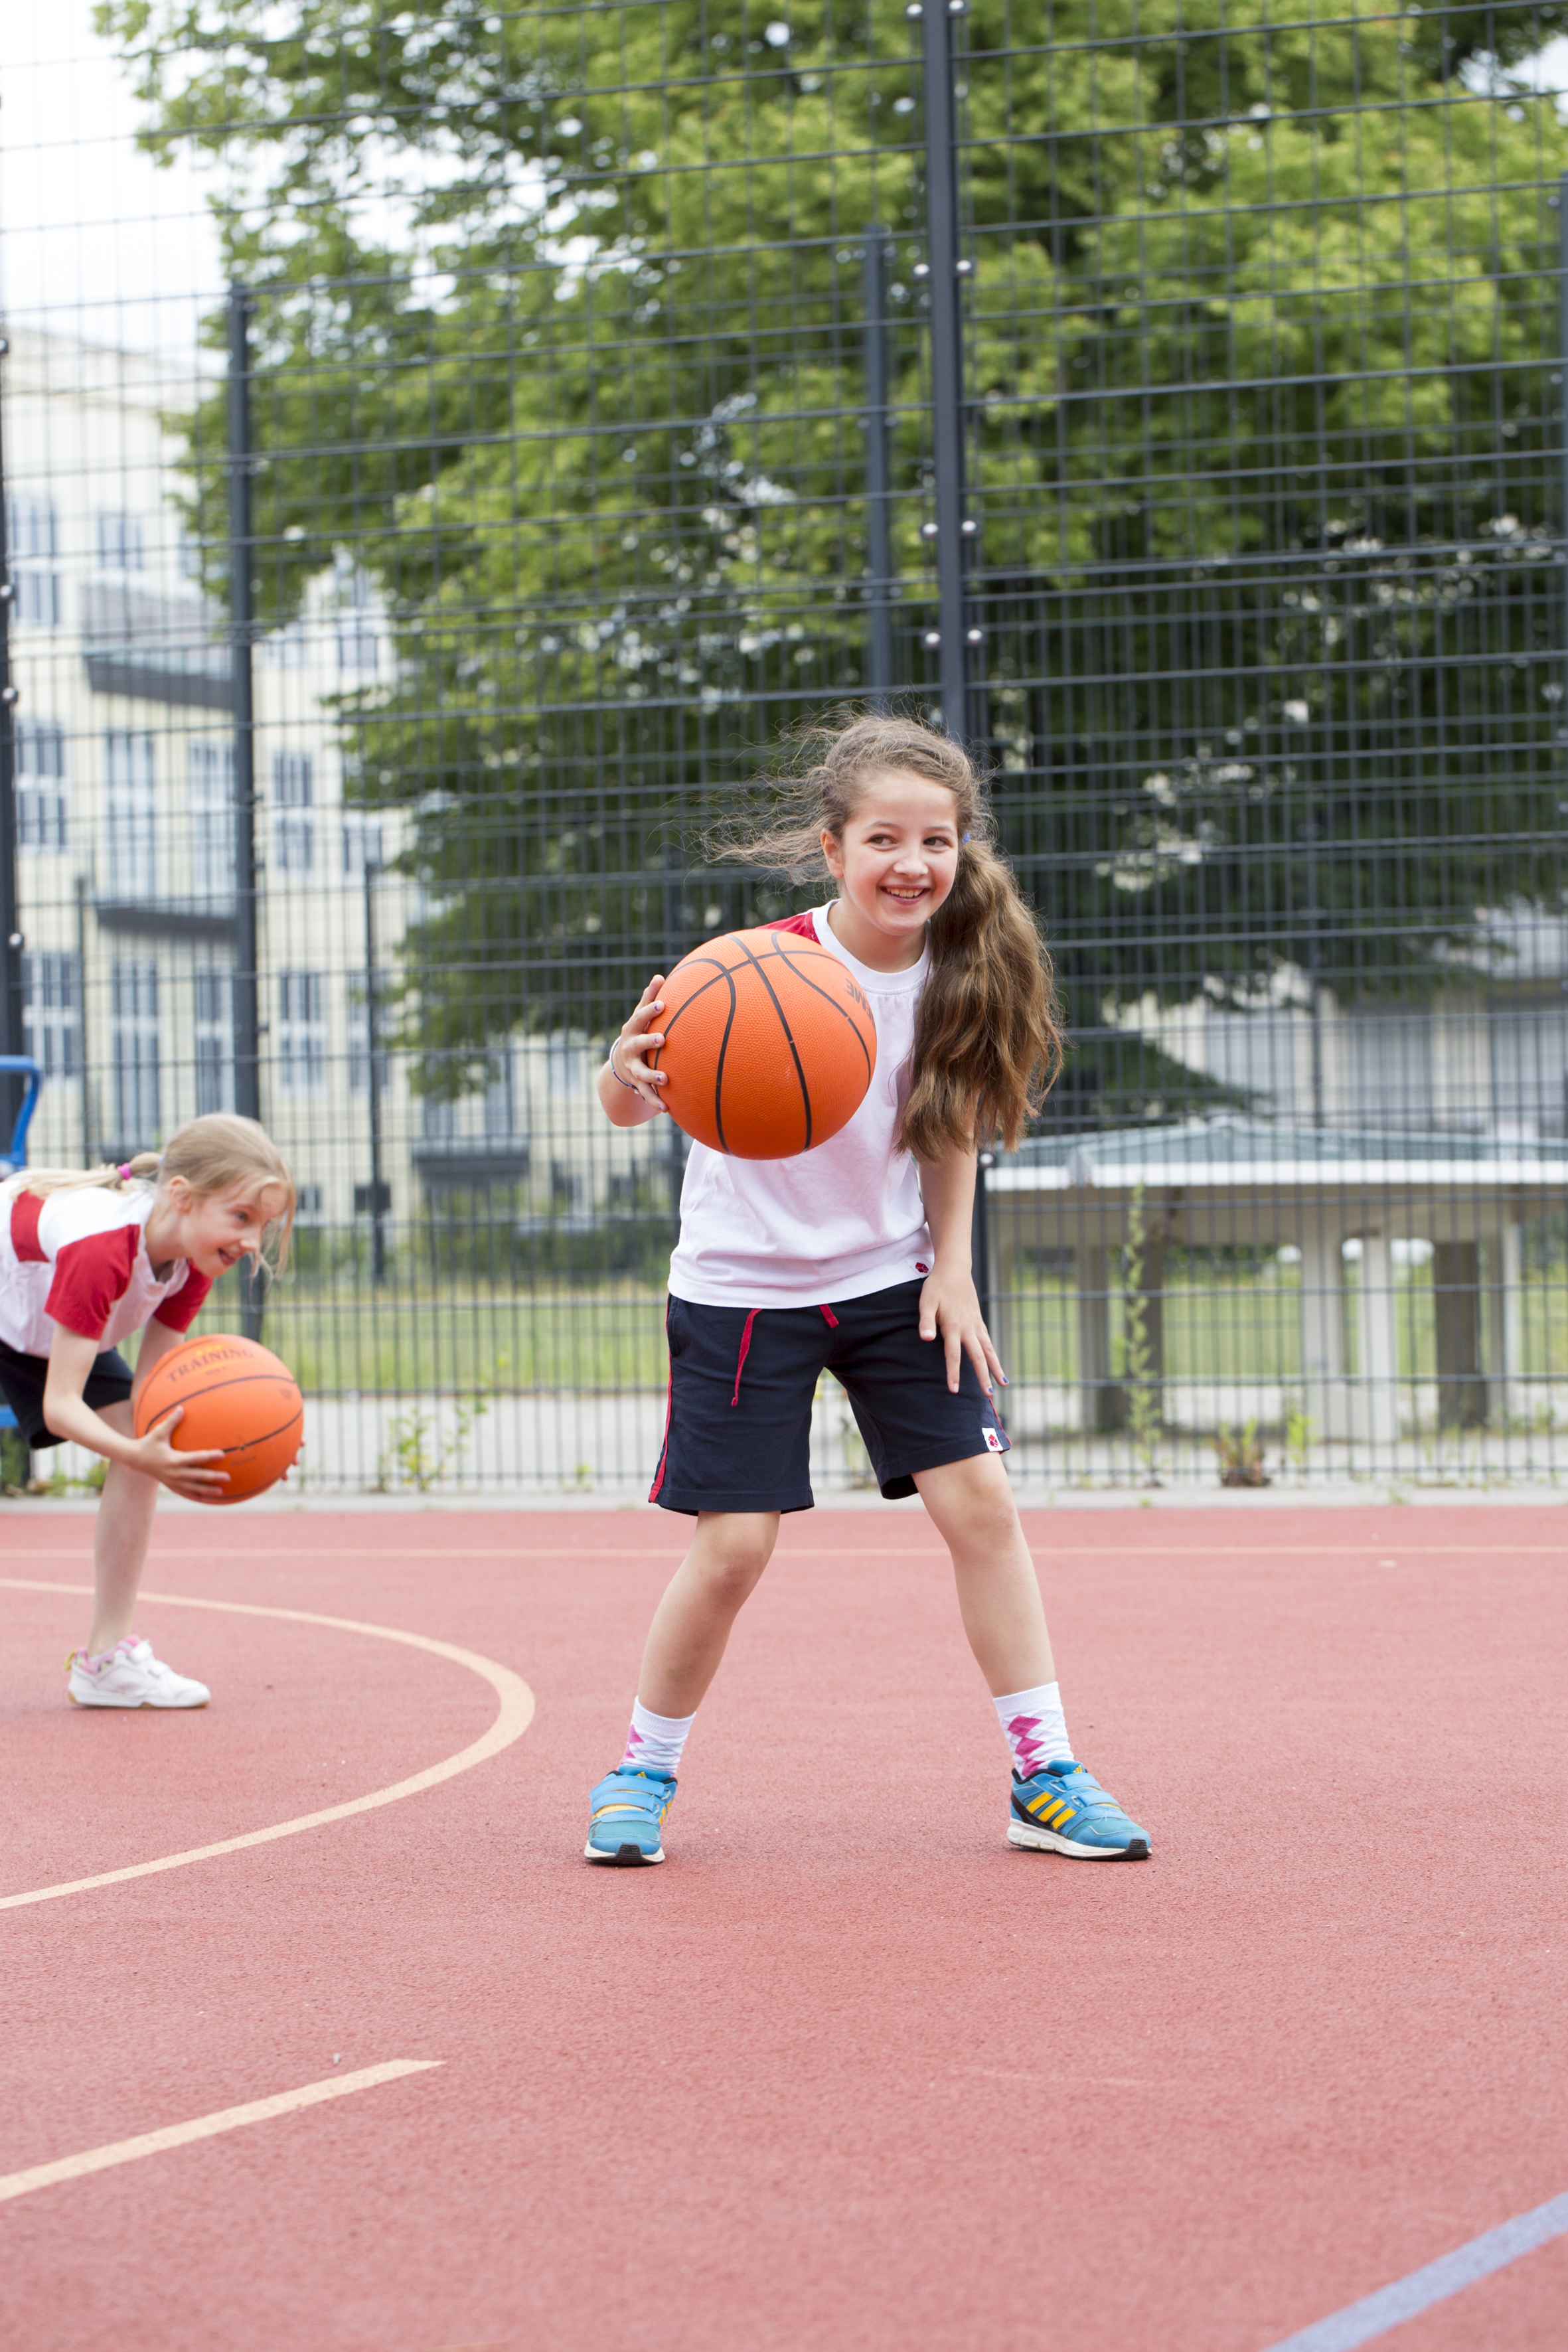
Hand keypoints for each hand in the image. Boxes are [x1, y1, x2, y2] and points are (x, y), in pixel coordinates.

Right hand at [131, 1405, 229, 1497]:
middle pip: (197, 1476)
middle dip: (213, 1477)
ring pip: (193, 1487)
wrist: (134, 1459)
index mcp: (173, 1459)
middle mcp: (174, 1472)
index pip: (196, 1458)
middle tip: (228, 1477)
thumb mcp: (159, 1432)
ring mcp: (172, 1481)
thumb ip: (171, 1421)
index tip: (222, 1454)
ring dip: (207, 1490)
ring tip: (221, 1492)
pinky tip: (205, 1499)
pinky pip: (184, 1493)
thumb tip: (182, 1408)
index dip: (209, 1456)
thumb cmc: (148, 1443)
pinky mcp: (170, 1485)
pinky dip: (195, 1496)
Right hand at [609, 974, 670, 1111]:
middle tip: (662, 1039)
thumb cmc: (638, 1033)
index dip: (650, 1011)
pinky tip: (666, 1108)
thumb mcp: (641, 1017)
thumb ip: (649, 998)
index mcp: (633, 1030)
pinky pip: (646, 1093)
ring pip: (641, 1072)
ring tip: (665, 1078)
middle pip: (638, 1044)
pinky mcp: (637, 1084)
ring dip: (652, 1075)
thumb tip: (660, 975)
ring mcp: (632, 1067)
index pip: (640, 1018)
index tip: (662, 1004)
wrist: (621, 1062)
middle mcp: (630, 1048)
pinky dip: (655, 1100)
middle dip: (649, 1041)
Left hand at [917, 1265, 1007, 1397]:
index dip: (954, 1373)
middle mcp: (968, 1328)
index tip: (954, 1390)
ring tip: (1004, 1385)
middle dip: (984, 1377)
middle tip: (989, 1396)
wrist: (954, 1269)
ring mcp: (976, 1325)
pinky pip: (988, 1342)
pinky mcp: (979, 1321)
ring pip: (989, 1350)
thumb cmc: (937, 1286)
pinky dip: (994, 1354)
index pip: (953, 1355)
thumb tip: (925, 1338)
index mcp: (953, 1326)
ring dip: (996, 1368)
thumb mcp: (926, 1301)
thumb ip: (926, 1321)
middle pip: (978, 1357)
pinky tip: (996, 1364)